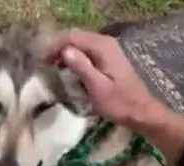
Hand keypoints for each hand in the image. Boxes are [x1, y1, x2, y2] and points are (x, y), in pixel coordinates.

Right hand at [44, 28, 162, 132]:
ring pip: (79, 42)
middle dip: (57, 48)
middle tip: (45, 64)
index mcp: (102, 47)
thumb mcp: (97, 87)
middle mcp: (105, 42)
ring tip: (52, 67)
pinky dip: (74, 56)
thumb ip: (82, 67)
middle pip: (75, 36)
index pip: (72, 37)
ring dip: (64, 52)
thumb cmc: (118, 103)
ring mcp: (107, 49)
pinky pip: (85, 50)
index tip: (43, 62)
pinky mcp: (107, 57)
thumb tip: (65, 51)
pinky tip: (67, 68)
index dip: (54, 47)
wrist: (140, 111)